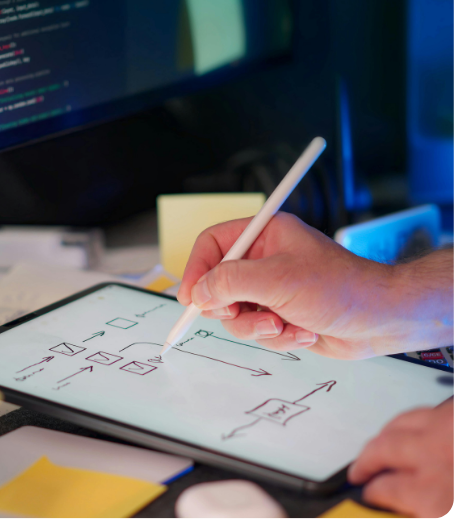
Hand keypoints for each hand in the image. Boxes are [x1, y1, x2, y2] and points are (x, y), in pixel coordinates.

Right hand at [177, 213, 450, 359]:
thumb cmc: (341, 288)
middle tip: (244, 314)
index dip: (196, 268)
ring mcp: (272, 289)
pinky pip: (257, 331)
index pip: (212, 244)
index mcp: (264, 234)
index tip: (189, 297)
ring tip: (284, 325)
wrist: (382, 320)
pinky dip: (277, 337)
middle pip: (217, 283)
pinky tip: (303, 331)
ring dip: (257, 327)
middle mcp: (265, 260)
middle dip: (231, 307)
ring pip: (235, 314)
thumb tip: (198, 293)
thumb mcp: (277, 280)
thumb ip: (229, 282)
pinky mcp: (281, 315)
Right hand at [348, 402, 463, 518]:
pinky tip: (416, 429)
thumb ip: (421, 512)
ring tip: (380, 445)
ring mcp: (453, 429)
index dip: (370, 494)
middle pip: (383, 448)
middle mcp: (437, 455)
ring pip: (403, 422)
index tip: (368, 495)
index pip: (382, 489)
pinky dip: (416, 421)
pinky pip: (430, 411)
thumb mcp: (452, 517)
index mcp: (435, 494)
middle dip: (366, 460)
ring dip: (386, 435)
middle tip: (359, 470)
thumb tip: (403, 505)